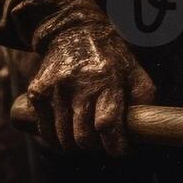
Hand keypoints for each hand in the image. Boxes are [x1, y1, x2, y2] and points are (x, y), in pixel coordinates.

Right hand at [25, 24, 155, 155]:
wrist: (73, 32)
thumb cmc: (109, 56)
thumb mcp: (133, 71)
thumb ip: (143, 98)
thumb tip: (144, 128)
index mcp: (107, 80)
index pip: (107, 124)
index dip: (115, 146)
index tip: (120, 150)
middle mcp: (79, 85)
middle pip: (83, 137)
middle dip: (96, 147)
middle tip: (102, 142)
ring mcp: (56, 89)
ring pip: (63, 138)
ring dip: (76, 144)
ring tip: (86, 135)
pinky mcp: (38, 92)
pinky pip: (44, 130)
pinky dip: (56, 137)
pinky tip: (67, 129)